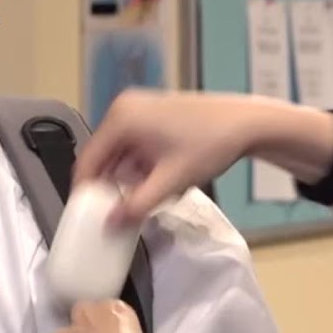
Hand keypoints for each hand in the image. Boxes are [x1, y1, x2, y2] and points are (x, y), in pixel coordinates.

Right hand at [74, 89, 291, 226]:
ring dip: (130, 178)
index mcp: (121, 118)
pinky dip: (141, 166)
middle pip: (102, 157)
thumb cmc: (210, 144)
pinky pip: (133, 145)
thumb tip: (110, 225)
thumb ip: (137, 206)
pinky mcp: (151, 114)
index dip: (86, 192)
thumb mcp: (171, 182)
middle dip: (113, 186)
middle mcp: (123, 108)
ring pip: (119, 154)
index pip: (87, 161)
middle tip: (124, 211)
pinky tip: (163, 180)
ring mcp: (137, 108)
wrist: (246, 123)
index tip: (90, 216)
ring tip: (154, 194)